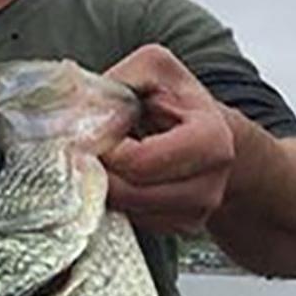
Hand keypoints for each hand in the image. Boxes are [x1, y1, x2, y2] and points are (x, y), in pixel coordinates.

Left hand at [102, 45, 234, 234]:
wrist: (208, 129)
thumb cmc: (178, 98)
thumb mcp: (153, 69)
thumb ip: (119, 83)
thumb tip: (83, 114)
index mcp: (211, 140)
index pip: (140, 162)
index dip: (108, 150)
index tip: (97, 135)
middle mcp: (211, 183)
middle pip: (132, 193)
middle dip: (102, 171)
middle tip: (91, 151)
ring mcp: (199, 211)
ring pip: (131, 212)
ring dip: (108, 188)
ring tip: (108, 160)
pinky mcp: (183, 226)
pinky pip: (137, 222)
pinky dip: (121, 202)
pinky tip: (123, 177)